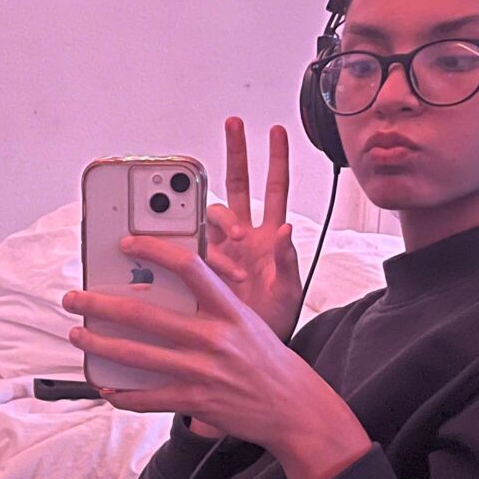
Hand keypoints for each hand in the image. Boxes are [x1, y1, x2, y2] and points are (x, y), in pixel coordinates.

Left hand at [63, 235, 370, 478]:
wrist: (296, 408)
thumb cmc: (268, 360)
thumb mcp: (249, 321)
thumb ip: (213, 304)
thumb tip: (170, 288)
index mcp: (230, 311)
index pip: (191, 267)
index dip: (155, 251)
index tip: (126, 244)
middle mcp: (215, 338)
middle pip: (146, 315)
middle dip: (100, 305)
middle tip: (75, 297)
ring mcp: (204, 372)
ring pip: (137, 356)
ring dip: (100, 344)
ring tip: (78, 334)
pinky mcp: (196, 401)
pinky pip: (148, 397)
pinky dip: (122, 393)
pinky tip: (105, 385)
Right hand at [205, 119, 303, 339]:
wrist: (244, 354)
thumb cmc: (271, 323)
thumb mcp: (287, 293)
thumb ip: (287, 262)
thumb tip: (287, 230)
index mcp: (268, 238)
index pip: (274, 190)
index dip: (276, 160)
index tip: (275, 131)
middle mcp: (242, 237)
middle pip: (237, 185)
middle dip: (237, 152)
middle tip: (234, 124)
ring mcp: (218, 250)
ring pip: (208, 214)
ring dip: (215, 217)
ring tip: (231, 235)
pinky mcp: (197, 267)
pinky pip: (191, 249)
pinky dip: (197, 255)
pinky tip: (210, 269)